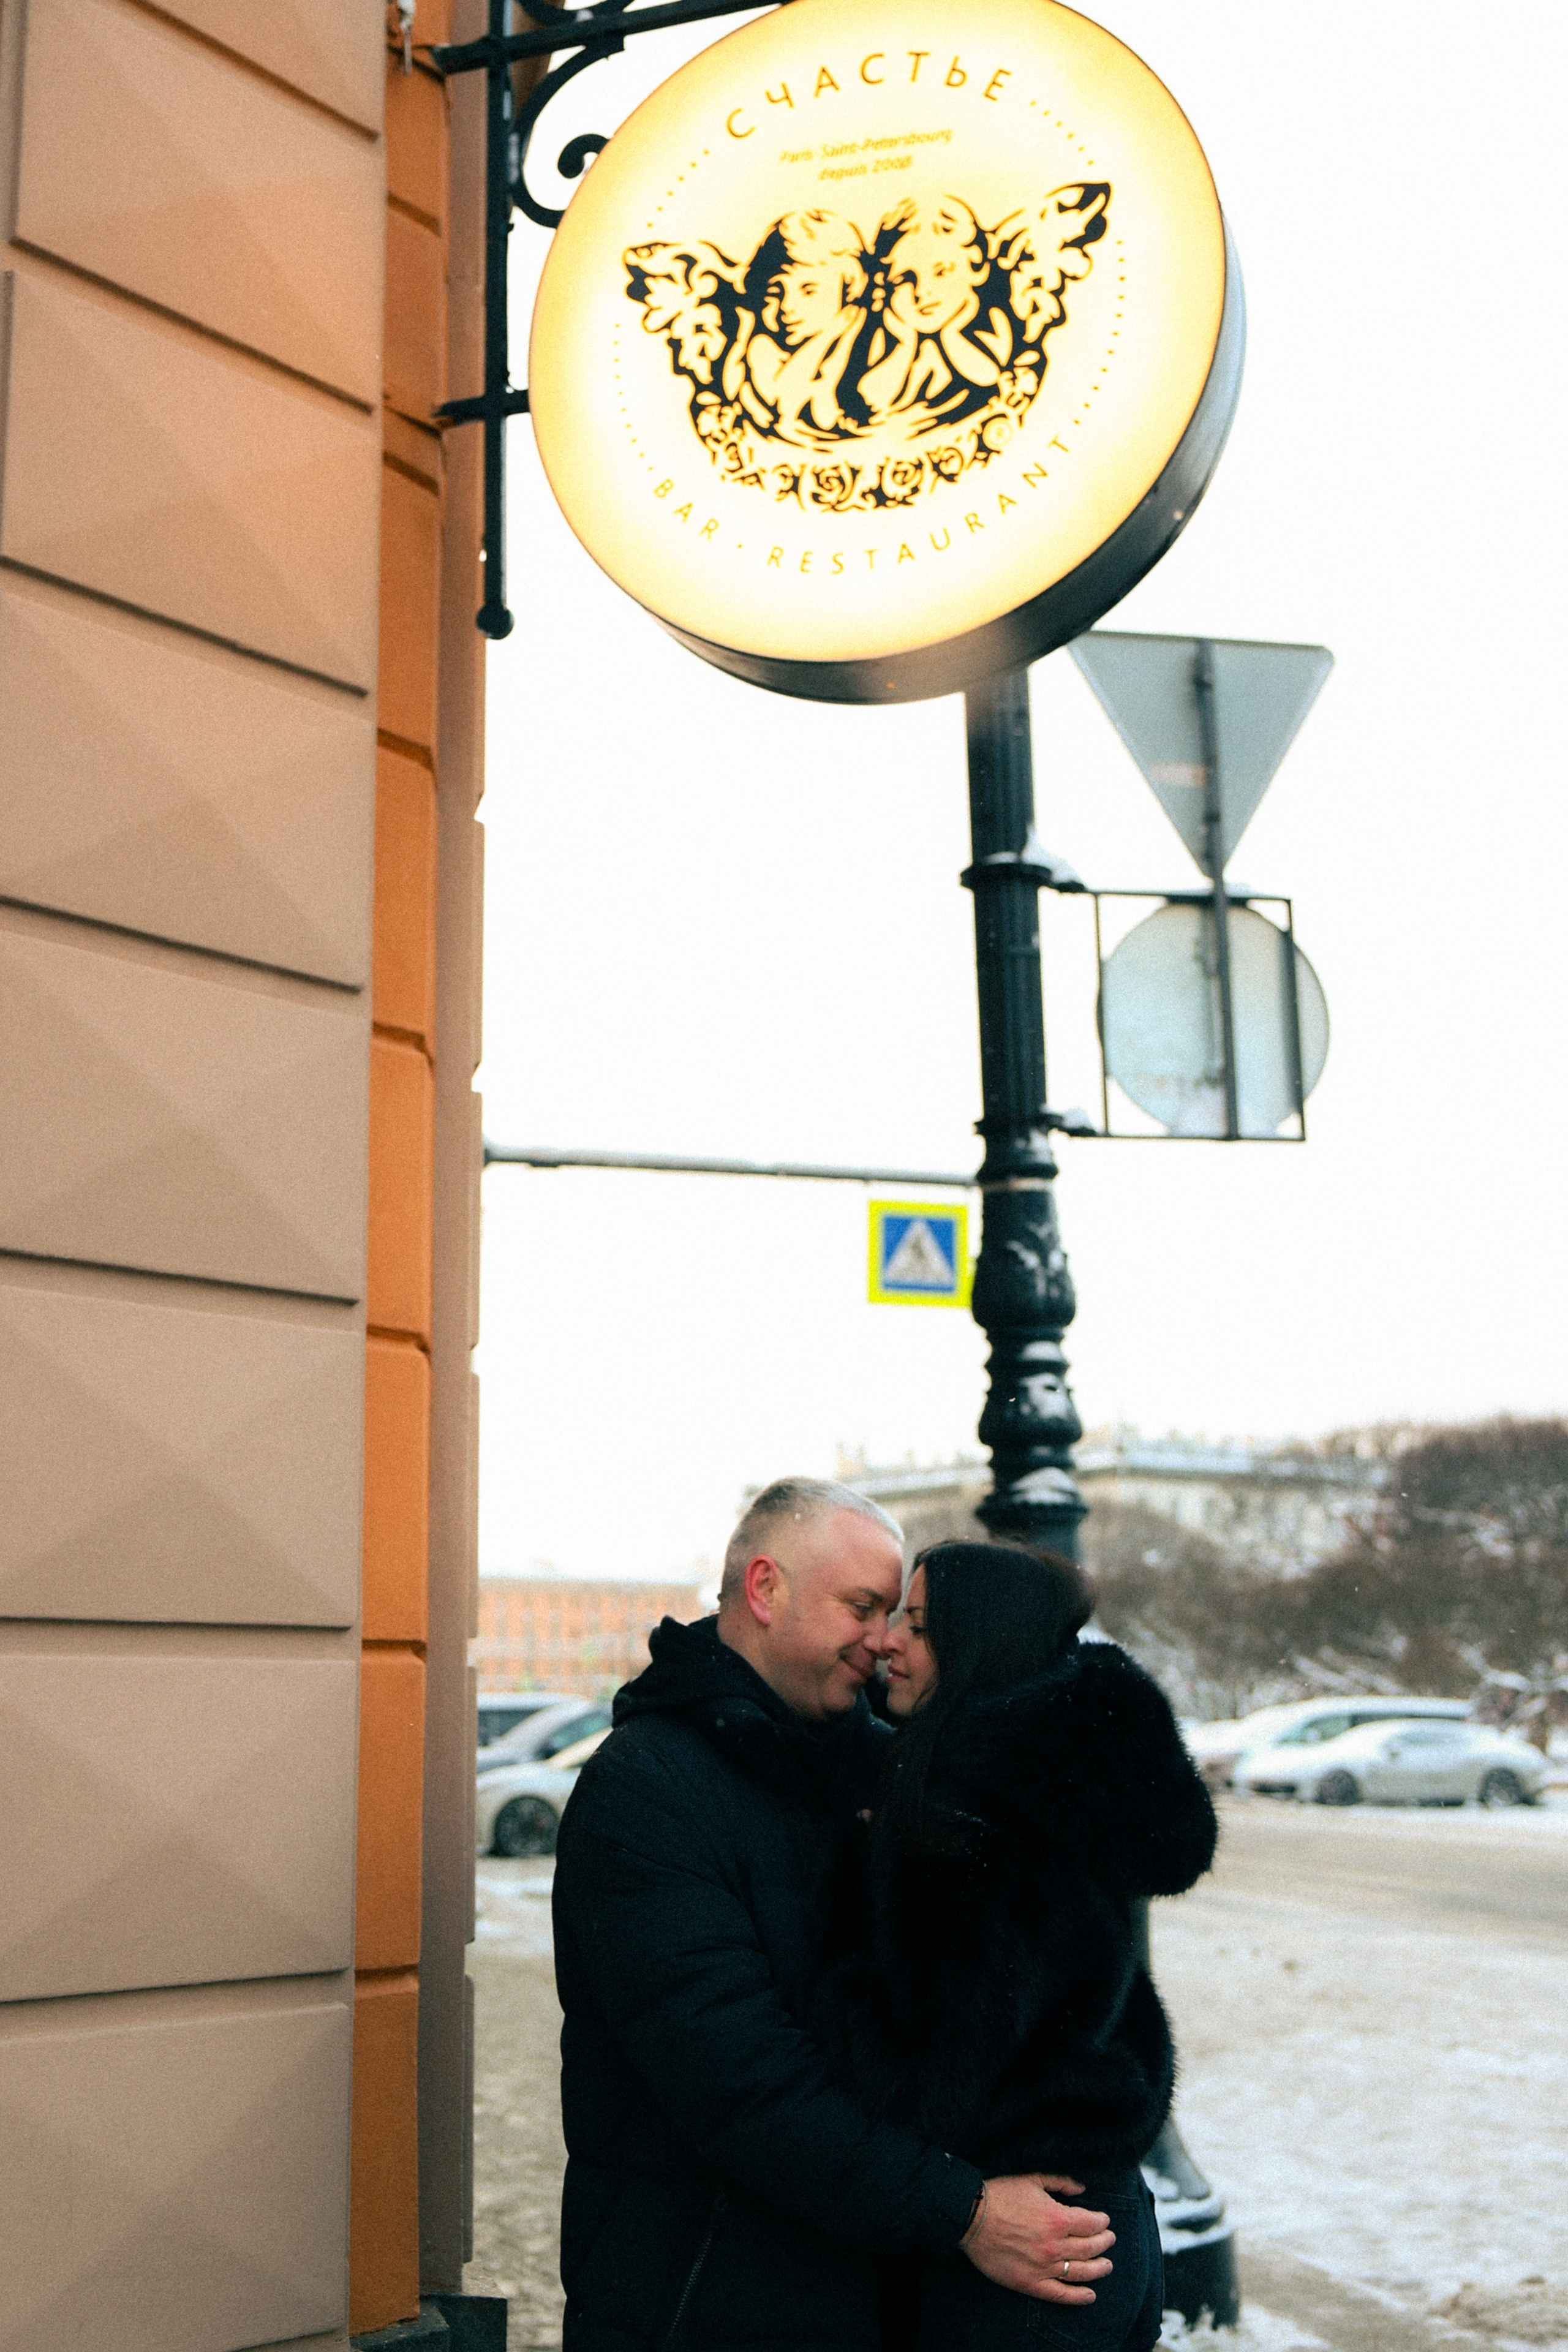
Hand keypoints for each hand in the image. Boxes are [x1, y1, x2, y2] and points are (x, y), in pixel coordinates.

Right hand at [961, 2173, 1114, 2302]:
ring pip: (1081, 2271)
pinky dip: (1078, 2296)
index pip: (1092, 2224)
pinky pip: (1060, 2293)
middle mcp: (1055, 2245)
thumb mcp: (1033, 2179)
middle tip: (1110, 2240)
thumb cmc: (1001, 2194)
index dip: (1102, 2222)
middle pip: (1090, 2248)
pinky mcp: (1030, 2283)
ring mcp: (1043, 2266)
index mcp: (1058, 2218)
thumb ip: (1061, 2182)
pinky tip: (1090, 2295)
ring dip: (1099, 2269)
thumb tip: (1082, 2189)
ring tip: (1107, 2266)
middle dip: (1104, 2243)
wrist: (970, 2217)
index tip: (1105, 2221)